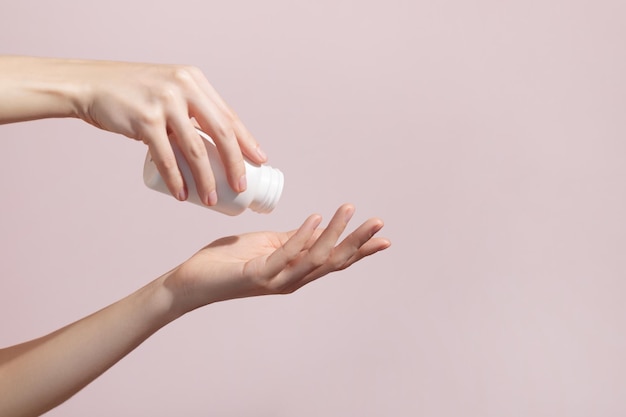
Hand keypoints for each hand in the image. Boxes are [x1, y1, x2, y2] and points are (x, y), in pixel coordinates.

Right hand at [74, 60, 266, 203]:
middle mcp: (184, 88)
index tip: (260, 162)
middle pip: (221, 133)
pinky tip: (182, 195)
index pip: (228, 116)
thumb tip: (212, 141)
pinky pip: (167, 157)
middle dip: (236, 164)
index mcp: (194, 81)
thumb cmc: (133, 92)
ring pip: (196, 150)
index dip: (247, 141)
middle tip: (242, 188)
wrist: (90, 84)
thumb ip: (189, 108)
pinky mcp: (144, 120)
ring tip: (211, 200)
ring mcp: (164, 103)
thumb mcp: (168, 89)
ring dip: (206, 180)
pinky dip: (177, 180)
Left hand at [166, 204, 390, 312]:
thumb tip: (319, 227)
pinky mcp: (258, 275)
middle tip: (379, 224)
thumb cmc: (228, 262)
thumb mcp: (267, 245)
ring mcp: (276, 280)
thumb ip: (292, 240)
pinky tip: (316, 218)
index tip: (383, 238)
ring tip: (349, 210)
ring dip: (335, 233)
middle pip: (333, 261)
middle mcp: (292, 280)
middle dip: (358, 242)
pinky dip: (303, 236)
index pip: (334, 260)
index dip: (359, 249)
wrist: (192, 280)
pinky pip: (286, 255)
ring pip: (315, 258)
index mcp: (296, 272)